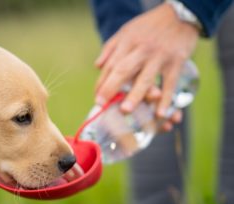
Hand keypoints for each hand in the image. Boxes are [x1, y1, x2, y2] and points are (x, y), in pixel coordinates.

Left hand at [95, 3, 198, 122]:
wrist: (180, 15)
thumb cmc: (149, 26)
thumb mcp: (126, 31)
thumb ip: (110, 48)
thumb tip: (97, 67)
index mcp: (127, 43)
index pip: (111, 65)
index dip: (102, 83)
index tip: (97, 99)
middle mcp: (141, 50)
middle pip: (123, 70)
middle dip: (111, 88)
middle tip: (101, 104)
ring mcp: (159, 57)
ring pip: (145, 78)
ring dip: (135, 95)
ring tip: (125, 110)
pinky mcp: (176, 62)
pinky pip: (169, 84)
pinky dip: (166, 99)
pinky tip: (160, 114)